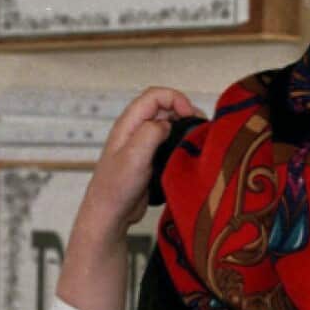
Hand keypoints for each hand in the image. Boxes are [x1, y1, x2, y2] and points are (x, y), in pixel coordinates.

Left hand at [82, 87, 202, 235]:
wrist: (110, 214)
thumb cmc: (115, 188)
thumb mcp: (134, 156)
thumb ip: (151, 132)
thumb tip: (168, 123)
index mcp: (128, 123)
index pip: (155, 95)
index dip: (176, 98)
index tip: (190, 115)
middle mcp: (135, 130)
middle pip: (164, 107)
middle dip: (184, 111)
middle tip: (199, 127)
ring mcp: (143, 144)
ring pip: (169, 124)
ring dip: (184, 127)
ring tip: (197, 139)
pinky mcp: (150, 158)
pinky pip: (169, 142)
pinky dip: (181, 142)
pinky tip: (189, 153)